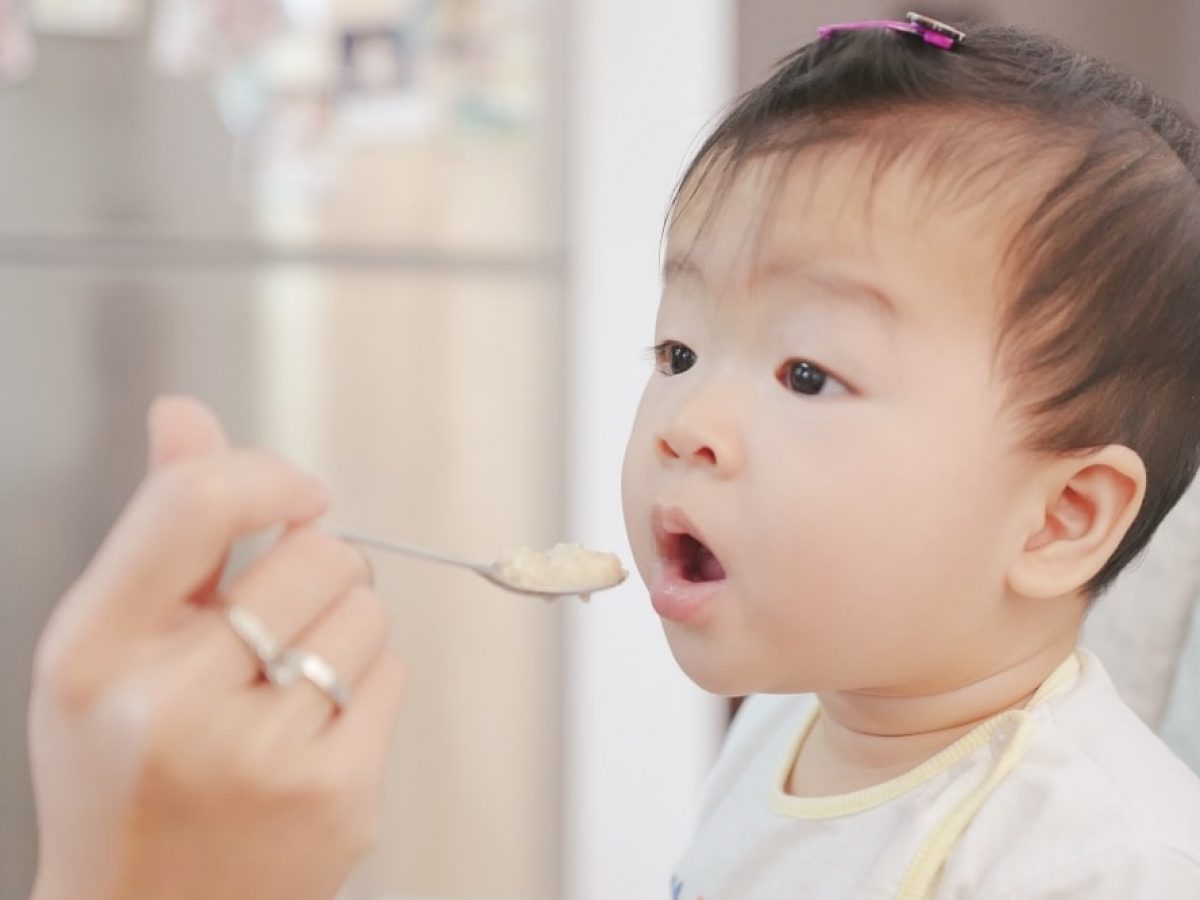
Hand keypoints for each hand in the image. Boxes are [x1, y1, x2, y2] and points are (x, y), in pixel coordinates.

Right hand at [28, 396, 405, 899]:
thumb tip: (185, 412)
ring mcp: (262, 758)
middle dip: (317, 567)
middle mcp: (173, 703)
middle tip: (282, 613)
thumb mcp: (104, 647)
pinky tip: (314, 729)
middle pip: (320, 552)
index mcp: (95, 652)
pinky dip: (367, 684)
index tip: (298, 495)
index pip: (199, 503)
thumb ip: (159, 528)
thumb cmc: (123, 766)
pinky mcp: (336, 800)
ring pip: (369, 613)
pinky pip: (393, 675)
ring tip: (288, 679)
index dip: (269, 476)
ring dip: (345, 627)